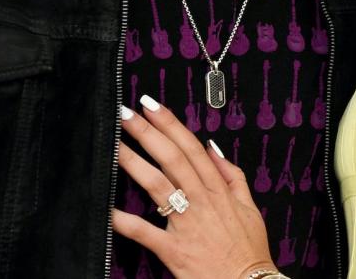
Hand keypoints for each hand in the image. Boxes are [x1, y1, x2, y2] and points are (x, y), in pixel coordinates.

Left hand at [113, 95, 276, 278]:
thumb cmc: (248, 249)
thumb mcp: (249, 206)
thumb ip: (231, 175)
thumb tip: (212, 148)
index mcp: (216, 189)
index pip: (190, 146)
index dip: (169, 123)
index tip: (151, 105)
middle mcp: (200, 200)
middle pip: (170, 158)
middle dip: (146, 132)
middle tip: (124, 113)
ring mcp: (186, 224)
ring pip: (156, 184)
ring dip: (133, 162)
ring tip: (113, 145)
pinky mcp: (173, 249)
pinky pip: (144, 231)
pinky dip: (124, 220)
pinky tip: (107, 207)